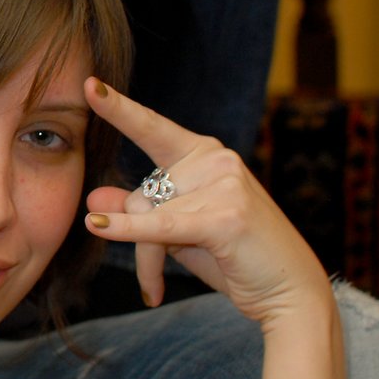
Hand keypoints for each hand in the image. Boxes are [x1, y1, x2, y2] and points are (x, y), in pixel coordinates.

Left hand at [82, 80, 328, 323]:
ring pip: (149, 216)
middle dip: (136, 237)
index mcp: (205, 154)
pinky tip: (97, 225)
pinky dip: (126, 229)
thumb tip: (92, 198)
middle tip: (151, 278)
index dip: (119, 108)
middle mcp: (216, 160)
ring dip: (147, 260)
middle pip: (143, 194)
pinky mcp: (225, 218)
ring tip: (156, 289)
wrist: (290, 292)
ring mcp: (224, 185)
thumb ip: (140, 210)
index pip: (153, 128)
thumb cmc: (234, 258)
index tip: (89, 85)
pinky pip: (160, 226)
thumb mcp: (179, 231)